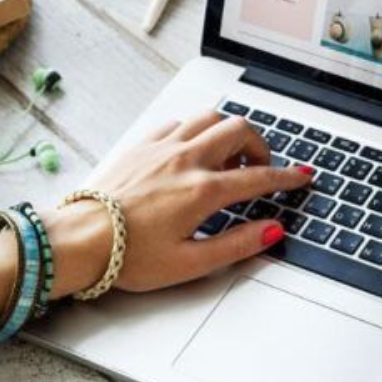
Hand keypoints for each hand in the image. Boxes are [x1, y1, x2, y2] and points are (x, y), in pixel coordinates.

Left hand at [42, 111, 312, 295]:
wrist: (80, 239)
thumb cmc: (128, 256)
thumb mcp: (191, 263)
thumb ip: (237, 244)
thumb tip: (271, 231)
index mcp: (202, 191)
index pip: (259, 177)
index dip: (287, 177)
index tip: (301, 177)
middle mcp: (185, 160)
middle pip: (239, 131)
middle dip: (261, 146)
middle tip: (261, 168)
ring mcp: (161, 148)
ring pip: (210, 118)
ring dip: (229, 132)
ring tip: (229, 158)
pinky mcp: (141, 145)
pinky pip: (179, 123)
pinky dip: (197, 130)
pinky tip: (193, 150)